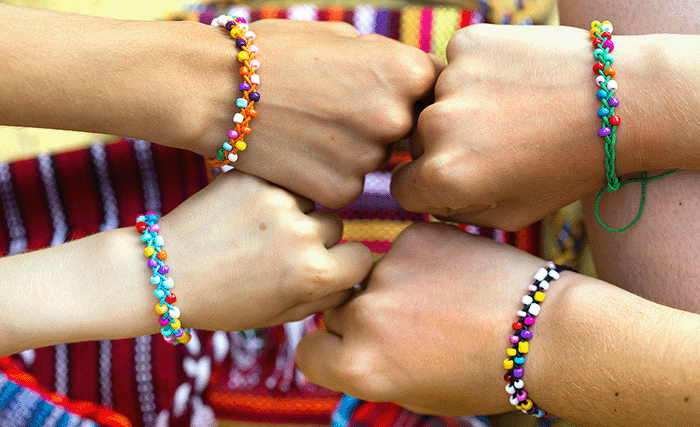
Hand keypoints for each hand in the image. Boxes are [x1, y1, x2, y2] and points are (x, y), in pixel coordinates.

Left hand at [158, 171, 372, 330]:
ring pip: (311, 200)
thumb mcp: (282, 314)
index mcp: (315, 275)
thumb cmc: (225, 302)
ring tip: (257, 230)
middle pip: (337, 226)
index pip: (362, 258)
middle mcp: (303, 235)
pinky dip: (271, 192)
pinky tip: (245, 211)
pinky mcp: (255, 177)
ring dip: (295, 211)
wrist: (165, 272)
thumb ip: (328, 297)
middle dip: (317, 238)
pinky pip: (283, 181)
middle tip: (277, 251)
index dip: (346, 265)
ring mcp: (278, 201)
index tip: (326, 266)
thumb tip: (359, 276)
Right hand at [177, 19, 440, 208]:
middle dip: (388, 125)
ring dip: (355, 151)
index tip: (390, 96)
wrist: (213, 87)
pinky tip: (298, 154)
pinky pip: (349, 185)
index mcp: (407, 70)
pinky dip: (329, 175)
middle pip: (412, 132)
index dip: (416, 96)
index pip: (438, 93)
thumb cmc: (276, 54)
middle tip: (341, 113)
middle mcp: (398, 117)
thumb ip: (390, 65)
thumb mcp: (343, 40)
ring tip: (311, 129)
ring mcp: (370, 158)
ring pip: (378, 160)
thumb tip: (419, 86)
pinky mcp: (340, 191)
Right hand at [296, 223, 571, 415]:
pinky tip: (456, 274)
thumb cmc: (487, 374)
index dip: (330, 350)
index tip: (352, 348)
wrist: (546, 332)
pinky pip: (401, 248)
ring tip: (442, 298)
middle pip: (335, 310)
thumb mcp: (415, 392)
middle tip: (409, 323)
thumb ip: (368, 367)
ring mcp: (387, 270)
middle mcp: (364, 319)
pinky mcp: (414, 236)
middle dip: (360, 316)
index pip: (309, 352)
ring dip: (391, 284)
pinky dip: (420, 259)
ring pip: (368, 275)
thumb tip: (341, 339)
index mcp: (360, 368)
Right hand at [391, 24, 643, 229]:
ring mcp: (451, 78)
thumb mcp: (513, 215)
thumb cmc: (570, 166)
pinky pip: (455, 65)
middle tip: (495, 143)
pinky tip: (513, 82)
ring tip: (511, 111)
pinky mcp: (468, 43)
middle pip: (416, 143)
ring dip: (460, 108)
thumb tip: (425, 192)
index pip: (404, 188)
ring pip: (434, 101)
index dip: (431, 188)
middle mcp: (437, 125)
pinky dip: (476, 73)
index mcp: (446, 176)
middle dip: (444, 148)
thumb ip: (456, 211)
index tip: (460, 179)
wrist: (625, 98)